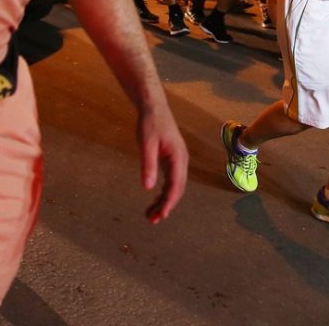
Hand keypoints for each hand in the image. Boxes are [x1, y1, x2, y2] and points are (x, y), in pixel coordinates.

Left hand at [137, 105, 188, 223]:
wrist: (154, 108)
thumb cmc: (150, 124)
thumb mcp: (146, 144)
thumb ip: (148, 165)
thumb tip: (147, 188)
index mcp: (178, 158)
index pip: (176, 185)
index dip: (169, 202)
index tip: (161, 215)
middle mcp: (181, 161)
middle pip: (177, 189)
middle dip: (166, 205)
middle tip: (152, 220)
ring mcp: (177, 161)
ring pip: (174, 186)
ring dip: (164, 201)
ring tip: (151, 215)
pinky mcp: (171, 160)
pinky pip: (170, 180)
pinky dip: (163, 192)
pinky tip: (155, 200)